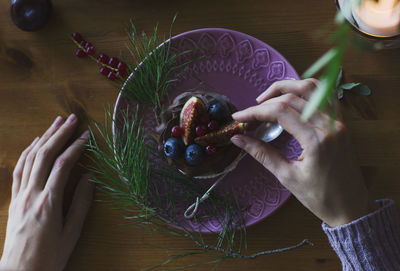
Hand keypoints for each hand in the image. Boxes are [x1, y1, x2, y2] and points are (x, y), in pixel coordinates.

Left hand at [0, 114, 93, 270]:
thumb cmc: (50, 257)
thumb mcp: (72, 233)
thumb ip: (81, 203)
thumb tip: (90, 178)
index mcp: (49, 203)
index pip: (64, 165)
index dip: (76, 147)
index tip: (88, 136)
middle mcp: (32, 194)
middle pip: (45, 155)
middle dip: (59, 134)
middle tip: (73, 119)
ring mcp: (20, 195)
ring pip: (30, 158)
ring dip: (44, 138)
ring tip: (56, 123)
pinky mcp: (14, 199)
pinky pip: (19, 169)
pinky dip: (28, 152)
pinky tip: (36, 143)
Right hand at [231, 79, 377, 226]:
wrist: (351, 207)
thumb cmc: (319, 198)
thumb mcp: (287, 177)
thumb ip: (261, 153)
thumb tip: (238, 139)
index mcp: (315, 139)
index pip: (279, 112)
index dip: (255, 112)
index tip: (238, 117)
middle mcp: (329, 125)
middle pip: (292, 98)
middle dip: (266, 102)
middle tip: (249, 114)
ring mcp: (338, 122)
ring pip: (311, 88)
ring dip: (287, 87)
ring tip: (268, 99)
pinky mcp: (341, 123)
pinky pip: (326, 96)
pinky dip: (308, 90)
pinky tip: (293, 97)